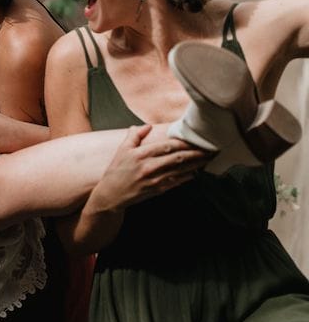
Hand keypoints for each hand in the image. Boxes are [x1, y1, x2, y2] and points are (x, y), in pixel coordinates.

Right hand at [86, 125, 209, 213]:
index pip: (166, 146)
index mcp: (140, 155)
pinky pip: (177, 181)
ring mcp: (155, 179)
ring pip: (181, 170)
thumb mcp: (121, 150)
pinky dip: (189, 176)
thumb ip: (134, 136)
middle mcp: (149, 167)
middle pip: (178, 157)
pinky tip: (197, 171)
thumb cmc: (115, 172)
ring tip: (208, 158)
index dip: (184, 142)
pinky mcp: (158, 189)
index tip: (196, 138)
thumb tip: (146, 126)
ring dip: (197, 164)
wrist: (110, 195)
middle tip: (211, 148)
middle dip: (196, 152)